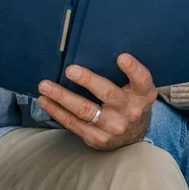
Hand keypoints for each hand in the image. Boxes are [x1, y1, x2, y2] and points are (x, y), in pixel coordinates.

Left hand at [36, 54, 156, 150]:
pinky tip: (46, 102)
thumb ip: (127, 74)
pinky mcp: (97, 139)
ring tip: (45, 86)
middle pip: (107, 94)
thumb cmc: (132, 103)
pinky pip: (73, 124)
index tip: (121, 57)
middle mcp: (129, 111)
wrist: (134, 136)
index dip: (133, 68)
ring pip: (84, 111)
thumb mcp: (138, 88)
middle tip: (70, 69)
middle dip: (87, 80)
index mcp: (142, 94)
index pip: (141, 79)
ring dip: (62, 97)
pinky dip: (57, 111)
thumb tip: (96, 50)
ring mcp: (113, 127)